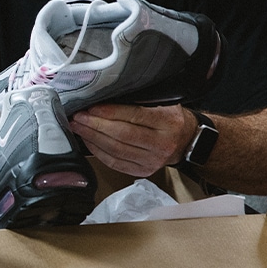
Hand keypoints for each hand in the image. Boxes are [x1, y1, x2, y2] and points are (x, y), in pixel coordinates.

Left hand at [68, 103, 190, 177]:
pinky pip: (115, 163)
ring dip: (92, 138)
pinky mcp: (144, 171)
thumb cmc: (170, 118)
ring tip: (78, 127)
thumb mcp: (163, 103)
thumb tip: (105, 96)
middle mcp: (162, 143)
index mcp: (168, 122)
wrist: (188, 140)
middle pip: (122, 135)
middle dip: (95, 125)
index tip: (91, 108)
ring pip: (116, 150)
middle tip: (78, 117)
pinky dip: (98, 152)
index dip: (110, 112)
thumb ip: (139, 101)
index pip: (135, 116)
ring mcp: (153, 160)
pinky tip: (88, 141)